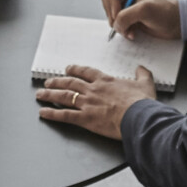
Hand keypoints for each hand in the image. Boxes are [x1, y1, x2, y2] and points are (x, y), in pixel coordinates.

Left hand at [35, 64, 156, 138]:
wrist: (139, 117)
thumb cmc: (142, 103)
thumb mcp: (145, 84)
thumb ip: (142, 75)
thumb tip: (141, 68)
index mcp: (105, 81)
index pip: (86, 72)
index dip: (75, 70)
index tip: (68, 69)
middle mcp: (93, 90)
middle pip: (70, 83)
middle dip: (57, 82)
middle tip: (48, 82)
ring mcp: (87, 103)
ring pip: (63, 96)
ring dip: (50, 95)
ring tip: (40, 94)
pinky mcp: (85, 118)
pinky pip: (64, 115)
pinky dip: (52, 114)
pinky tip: (43, 113)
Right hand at [101, 0, 180, 40]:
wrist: (177, 24)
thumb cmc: (167, 11)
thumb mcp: (145, 10)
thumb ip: (126, 16)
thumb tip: (115, 24)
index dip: (111, 3)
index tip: (118, 15)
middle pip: (108, 3)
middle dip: (113, 16)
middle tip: (122, 24)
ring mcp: (129, 7)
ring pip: (112, 15)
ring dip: (118, 24)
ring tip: (130, 30)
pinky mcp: (131, 18)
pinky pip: (118, 24)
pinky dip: (123, 30)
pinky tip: (132, 33)